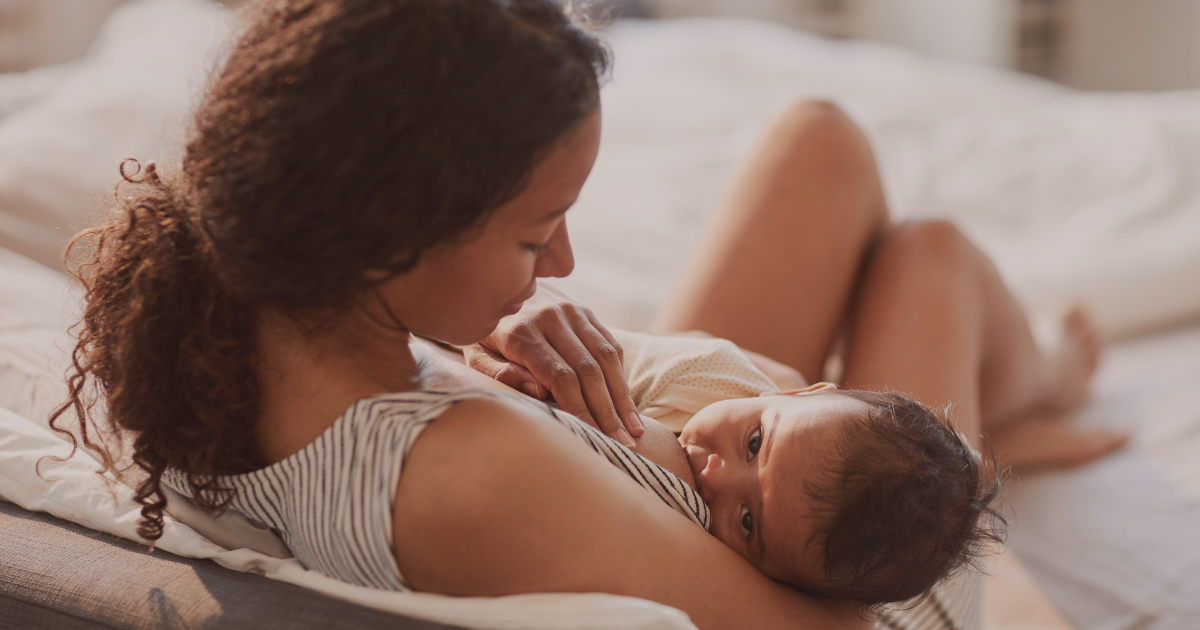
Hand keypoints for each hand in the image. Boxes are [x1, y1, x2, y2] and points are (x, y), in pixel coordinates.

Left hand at [463, 283, 643, 445]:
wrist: (494, 287)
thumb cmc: (483, 335)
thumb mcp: (475, 355)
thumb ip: (499, 374)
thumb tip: (539, 392)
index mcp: (521, 332)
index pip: (561, 377)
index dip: (581, 410)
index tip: (595, 437)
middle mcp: (550, 317)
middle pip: (589, 371)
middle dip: (608, 411)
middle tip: (624, 444)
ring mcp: (571, 311)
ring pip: (606, 357)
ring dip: (622, 397)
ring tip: (634, 429)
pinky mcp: (585, 311)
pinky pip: (610, 344)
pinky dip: (620, 375)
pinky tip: (627, 403)